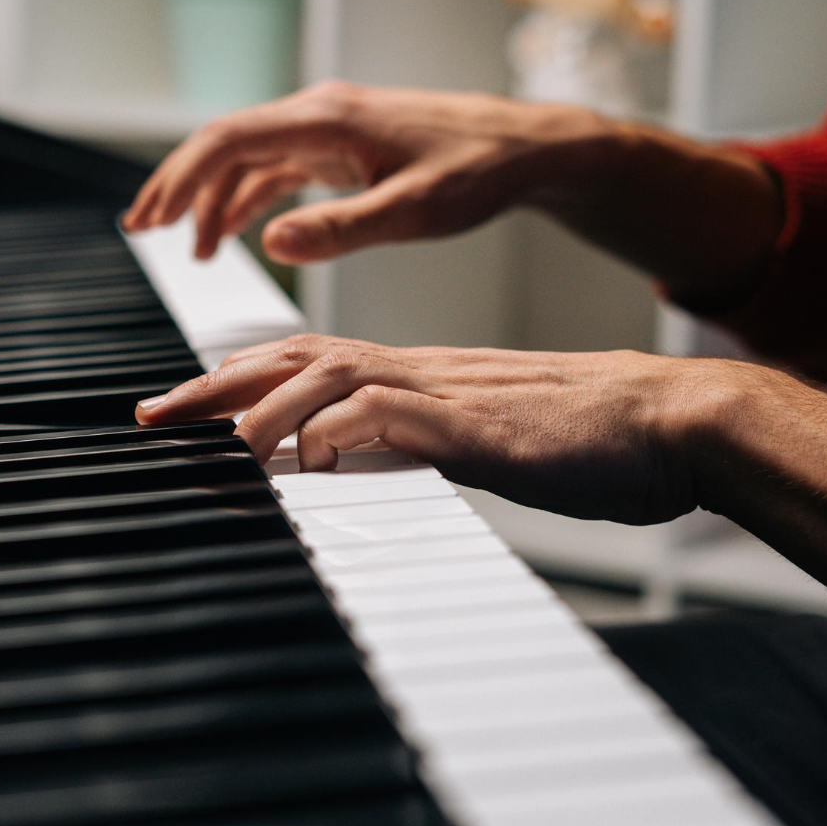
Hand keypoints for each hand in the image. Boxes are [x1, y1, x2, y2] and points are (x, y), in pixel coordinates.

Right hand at [121, 81, 618, 262]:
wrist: (524, 149)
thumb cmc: (477, 174)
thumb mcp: (411, 211)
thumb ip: (339, 229)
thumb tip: (270, 243)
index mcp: (328, 120)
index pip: (230, 140)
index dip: (183, 178)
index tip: (152, 218)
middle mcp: (320, 115)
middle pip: (226, 143)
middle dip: (179, 185)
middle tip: (142, 228)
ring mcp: (329, 130)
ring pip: (249, 158)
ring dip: (211, 197)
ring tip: (186, 247)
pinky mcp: (343, 147)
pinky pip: (278, 168)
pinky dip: (248, 198)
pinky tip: (233, 231)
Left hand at [135, 333, 719, 524]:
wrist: (673, 422)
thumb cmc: (593, 441)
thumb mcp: (488, 446)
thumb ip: (426, 448)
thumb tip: (369, 467)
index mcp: (422, 376)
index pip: (309, 362)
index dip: (239, 380)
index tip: (184, 406)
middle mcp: (422, 372)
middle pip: (295, 357)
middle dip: (215, 386)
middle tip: (153, 414)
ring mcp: (447, 393)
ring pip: (330, 378)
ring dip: (266, 412)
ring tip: (224, 449)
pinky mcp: (477, 426)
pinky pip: (389, 418)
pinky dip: (336, 435)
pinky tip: (304, 461)